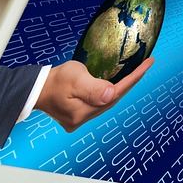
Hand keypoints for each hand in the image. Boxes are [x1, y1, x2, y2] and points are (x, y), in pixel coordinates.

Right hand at [35, 57, 153, 131]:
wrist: (32, 90)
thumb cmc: (52, 81)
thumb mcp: (73, 78)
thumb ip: (92, 87)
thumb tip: (110, 93)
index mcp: (84, 111)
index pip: (116, 92)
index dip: (135, 77)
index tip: (149, 63)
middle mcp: (84, 118)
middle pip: (113, 99)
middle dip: (130, 82)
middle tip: (144, 65)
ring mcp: (79, 119)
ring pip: (106, 103)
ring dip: (118, 89)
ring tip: (133, 73)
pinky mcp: (76, 117)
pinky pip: (97, 104)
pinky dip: (106, 94)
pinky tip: (111, 86)